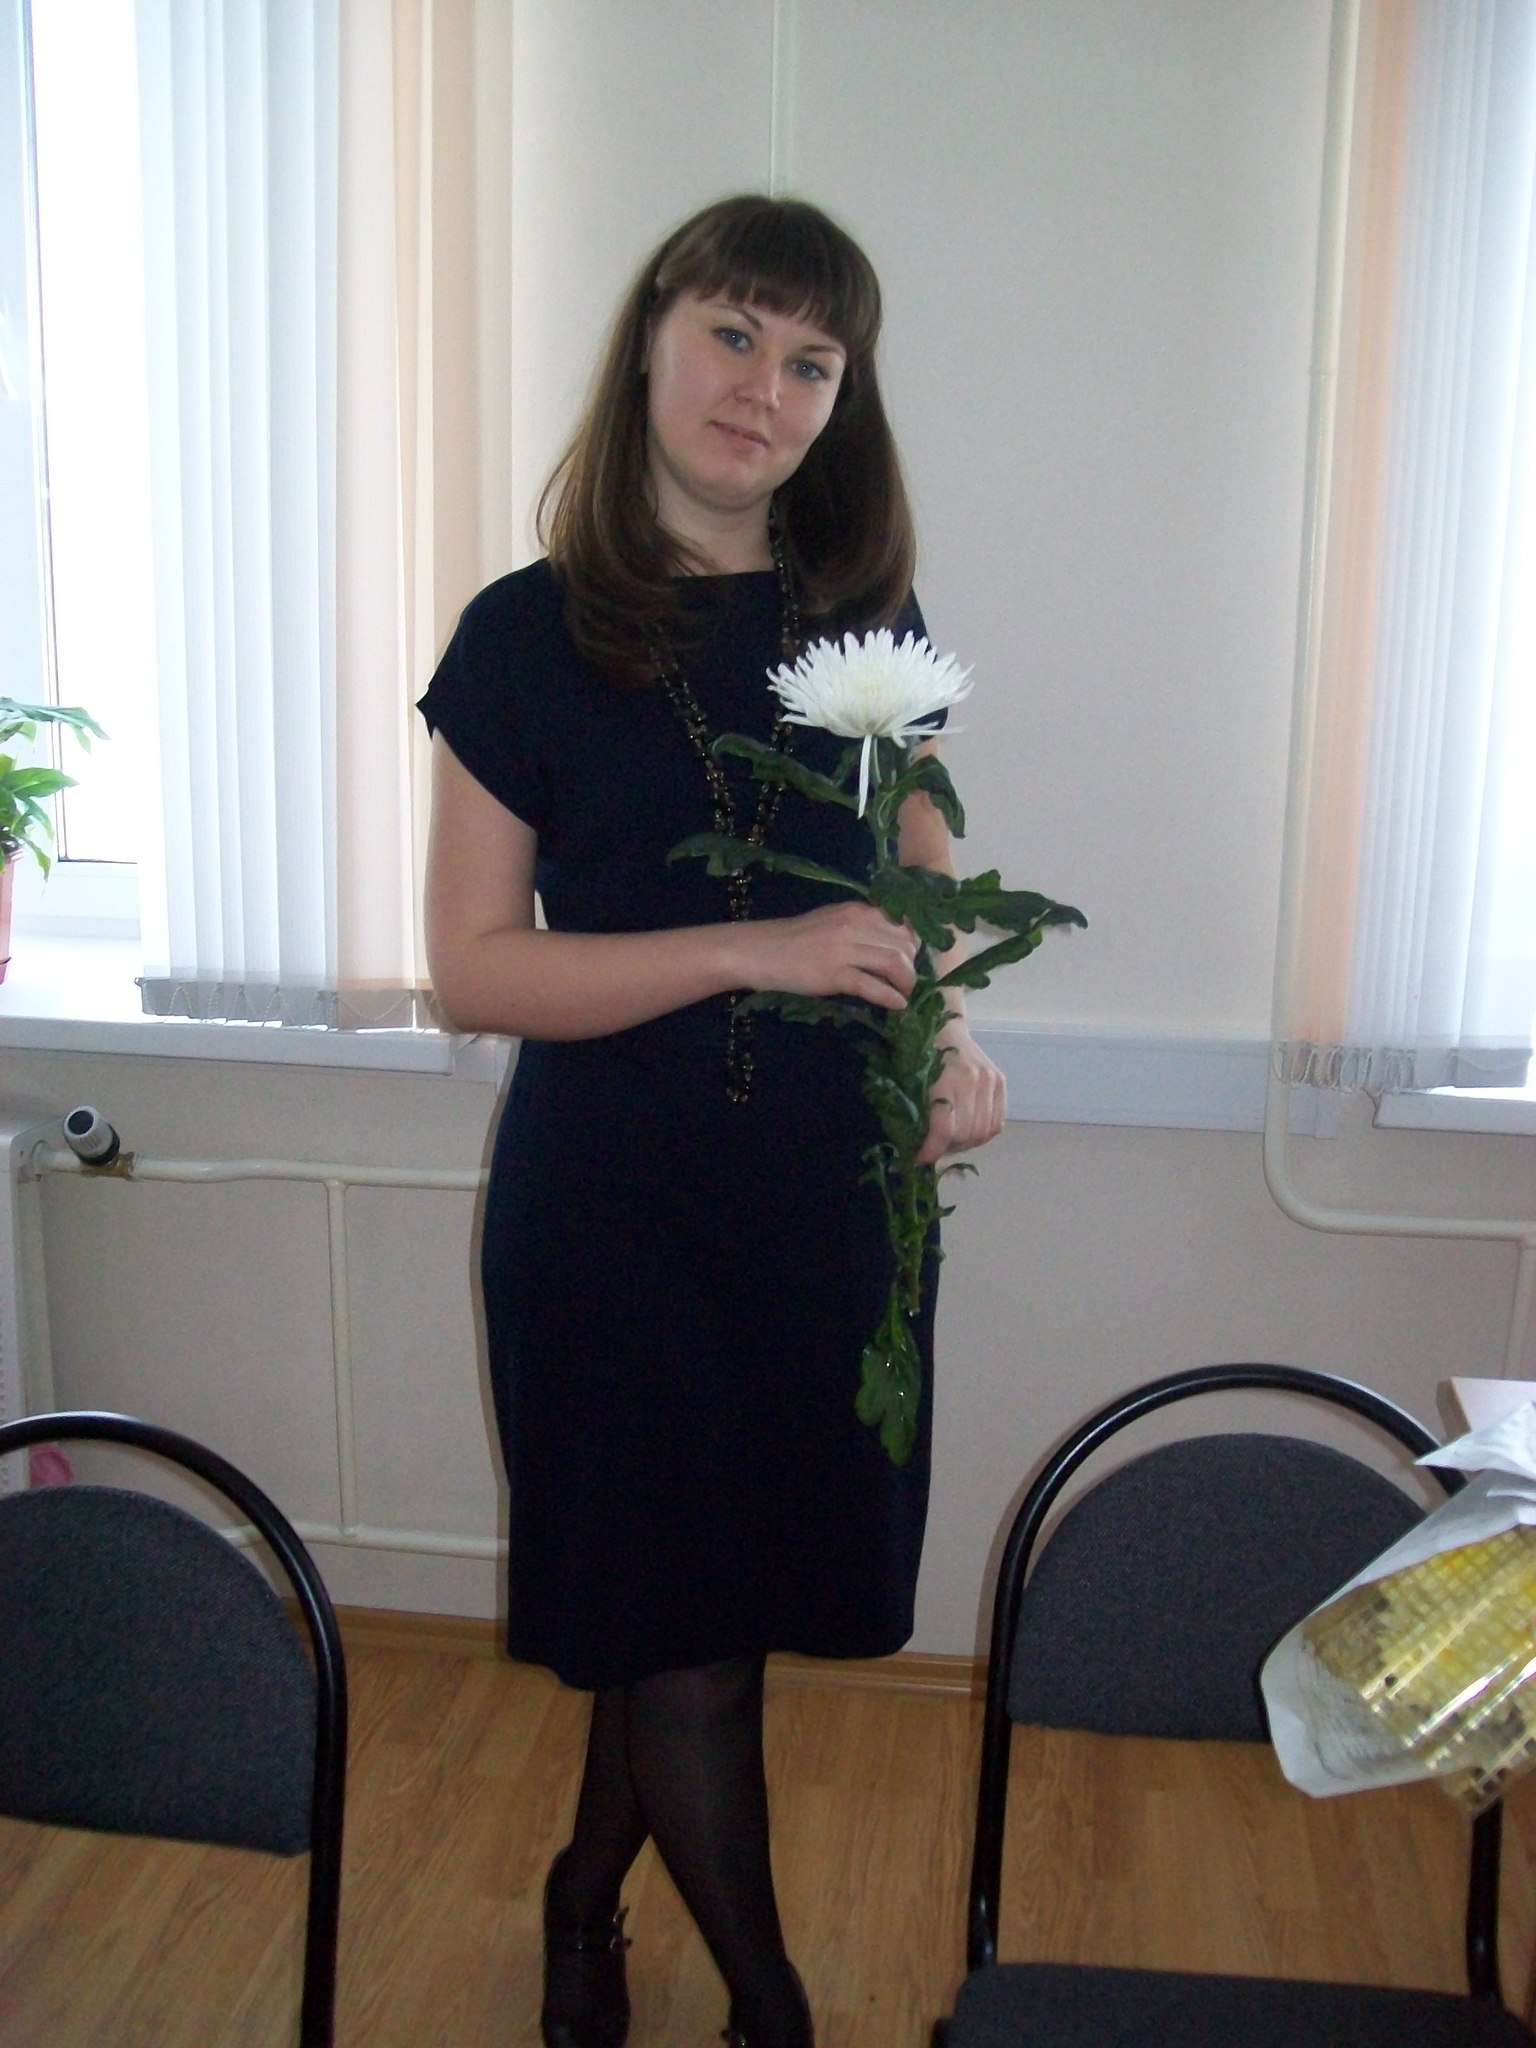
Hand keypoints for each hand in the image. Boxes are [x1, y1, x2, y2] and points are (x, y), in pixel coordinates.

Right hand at [733, 901, 917, 1009]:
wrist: (760, 950)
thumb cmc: (795, 939)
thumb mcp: (832, 922)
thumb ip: (860, 928)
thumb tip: (890, 947)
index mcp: (857, 911)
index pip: (902, 924)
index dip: (913, 945)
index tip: (911, 959)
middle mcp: (855, 925)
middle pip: (904, 944)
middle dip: (912, 966)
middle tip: (907, 980)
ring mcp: (844, 950)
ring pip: (894, 964)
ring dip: (906, 982)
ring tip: (904, 993)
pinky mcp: (834, 974)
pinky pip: (873, 986)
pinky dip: (890, 998)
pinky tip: (896, 1005)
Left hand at [918, 1016, 1005, 1163]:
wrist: (943, 1024)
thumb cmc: (920, 1053)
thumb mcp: (911, 1081)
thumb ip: (917, 1113)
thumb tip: (914, 1147)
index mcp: (948, 1079)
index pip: (945, 1129)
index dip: (932, 1150)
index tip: (919, 1159)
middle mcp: (975, 1081)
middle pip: (965, 1134)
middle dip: (946, 1148)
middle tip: (932, 1148)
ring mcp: (991, 1081)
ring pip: (983, 1132)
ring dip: (964, 1144)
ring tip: (949, 1141)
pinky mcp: (1000, 1083)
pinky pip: (996, 1123)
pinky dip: (981, 1135)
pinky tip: (966, 1132)